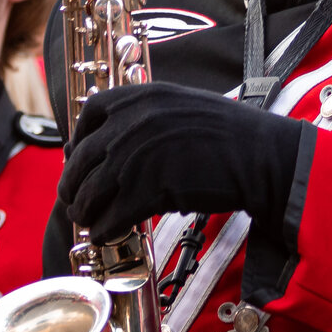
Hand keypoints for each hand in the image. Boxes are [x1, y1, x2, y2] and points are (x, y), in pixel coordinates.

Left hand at [58, 84, 307, 243]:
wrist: (258, 155)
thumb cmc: (230, 132)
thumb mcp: (181, 104)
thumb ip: (148, 115)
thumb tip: (122, 139)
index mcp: (139, 97)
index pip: (90, 113)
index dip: (79, 139)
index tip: (79, 156)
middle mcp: (129, 124)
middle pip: (82, 158)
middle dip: (73, 183)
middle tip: (75, 199)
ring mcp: (135, 159)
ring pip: (89, 192)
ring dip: (85, 211)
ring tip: (89, 220)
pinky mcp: (147, 193)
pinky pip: (111, 217)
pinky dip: (105, 229)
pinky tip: (110, 234)